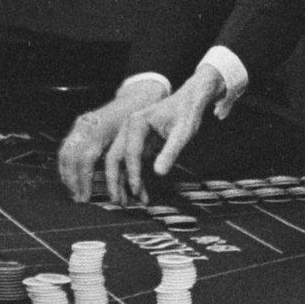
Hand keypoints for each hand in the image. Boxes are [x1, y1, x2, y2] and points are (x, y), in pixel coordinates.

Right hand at [59, 90, 155, 202]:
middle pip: (71, 157)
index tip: (86, 198)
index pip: (86, 159)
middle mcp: (88, 126)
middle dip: (72, 180)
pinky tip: (71, 176)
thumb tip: (136, 192)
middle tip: (78, 199)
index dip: (84, 181)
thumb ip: (134, 165)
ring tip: (73, 192)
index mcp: (101, 130)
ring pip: (65, 152)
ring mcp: (82, 124)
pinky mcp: (81, 125)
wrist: (138, 97)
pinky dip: (66, 164)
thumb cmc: (141, 119)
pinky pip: (67, 146)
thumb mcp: (139, 140)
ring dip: (67, 174)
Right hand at [98, 70, 223, 204]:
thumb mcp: (182, 132)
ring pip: (120, 163)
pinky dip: (135, 178)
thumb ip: (170, 152)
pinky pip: (132, 163)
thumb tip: (159, 173)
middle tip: (118, 201)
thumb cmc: (186, 112)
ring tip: (127, 203)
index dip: (132, 173)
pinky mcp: (139, 143)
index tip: (136, 190)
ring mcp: (132, 136)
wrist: (190, 100)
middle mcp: (129, 128)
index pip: (129, 152)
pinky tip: (142, 193)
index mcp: (136, 122)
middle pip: (115, 157)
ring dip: (122, 183)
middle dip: (115, 181)